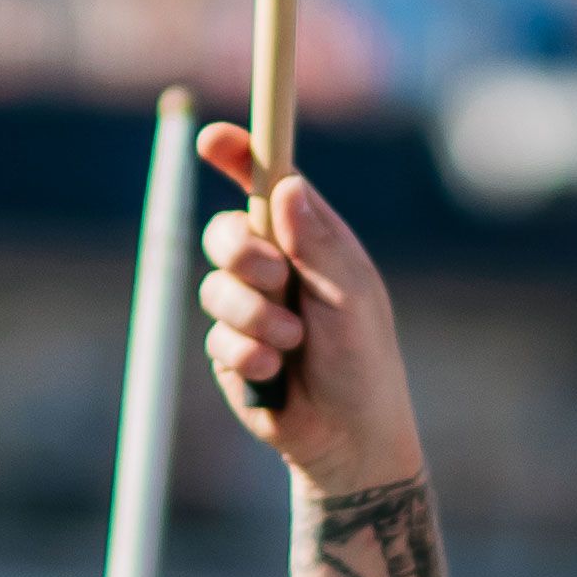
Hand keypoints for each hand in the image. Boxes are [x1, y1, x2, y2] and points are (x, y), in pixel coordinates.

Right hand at [194, 135, 422, 490]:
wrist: (348, 438)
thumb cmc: (364, 361)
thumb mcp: (352, 296)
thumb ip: (318, 244)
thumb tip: (286, 186)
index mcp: (309, 240)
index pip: (267, 185)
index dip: (239, 156)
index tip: (213, 139)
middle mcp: (274, 267)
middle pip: (224, 233)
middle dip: (241, 252)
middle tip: (274, 277)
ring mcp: (247, 310)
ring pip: (215, 289)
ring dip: (254, 316)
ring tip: (292, 342)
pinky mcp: (230, 351)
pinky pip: (217, 339)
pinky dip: (249, 354)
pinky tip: (277, 372)